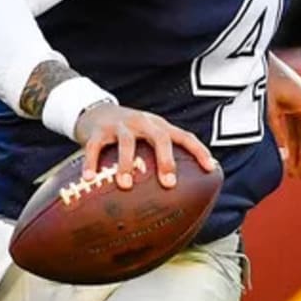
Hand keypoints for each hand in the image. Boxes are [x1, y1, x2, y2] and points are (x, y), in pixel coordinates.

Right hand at [73, 103, 215, 189]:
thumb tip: (179, 190)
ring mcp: (120, 125)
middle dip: (166, 160)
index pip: (185, 136)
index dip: (199, 151)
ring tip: (125, 185)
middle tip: (169, 184)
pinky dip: (92, 162)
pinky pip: (94, 147)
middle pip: (159, 137)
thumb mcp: (149, 136)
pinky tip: (89, 179)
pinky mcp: (98, 130)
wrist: (96, 110)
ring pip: (126, 142)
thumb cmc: (129, 132)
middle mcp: (143, 122)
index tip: (210, 168)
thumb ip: (161, 155)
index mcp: (159, 126)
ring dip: (126, 164)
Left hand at [267, 55, 300, 181]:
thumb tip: (286, 155)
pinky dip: (290, 139)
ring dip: (297, 150)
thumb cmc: (258, 78)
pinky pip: (292, 123)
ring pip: (300, 131)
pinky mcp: (286, 98)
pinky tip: (286, 153)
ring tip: (294, 172)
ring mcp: (296, 99)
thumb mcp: (267, 108)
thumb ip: (277, 133)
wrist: (248, 53)